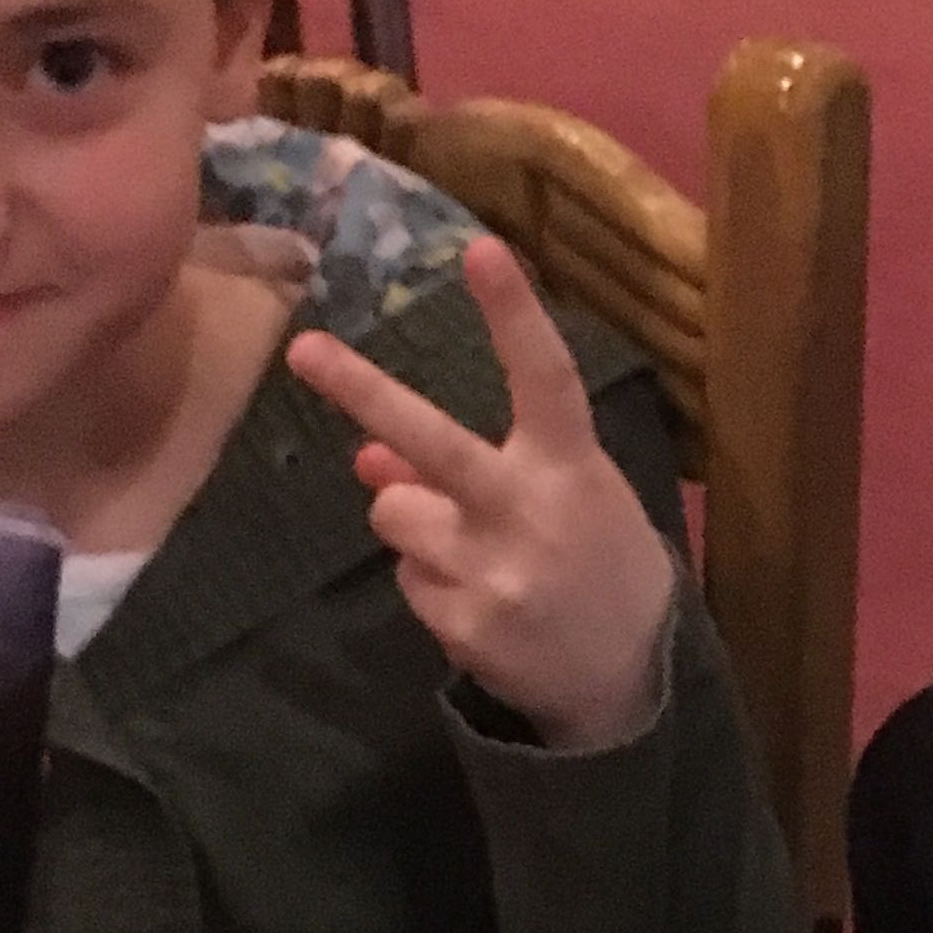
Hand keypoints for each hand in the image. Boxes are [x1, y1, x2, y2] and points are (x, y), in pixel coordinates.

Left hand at [289, 242, 675, 746]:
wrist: (629, 684)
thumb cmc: (599, 562)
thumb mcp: (565, 497)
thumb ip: (482, 463)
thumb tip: (369, 451)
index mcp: (573, 468)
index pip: (544, 377)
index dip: (513, 314)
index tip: (480, 248)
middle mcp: (529, 512)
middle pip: (434, 442)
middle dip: (365, 392)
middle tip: (303, 349)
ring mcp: (493, 572)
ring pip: (396, 513)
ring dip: (415, 522)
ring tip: (475, 552)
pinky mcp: (463, 625)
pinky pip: (407, 579)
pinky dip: (431, 582)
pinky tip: (482, 601)